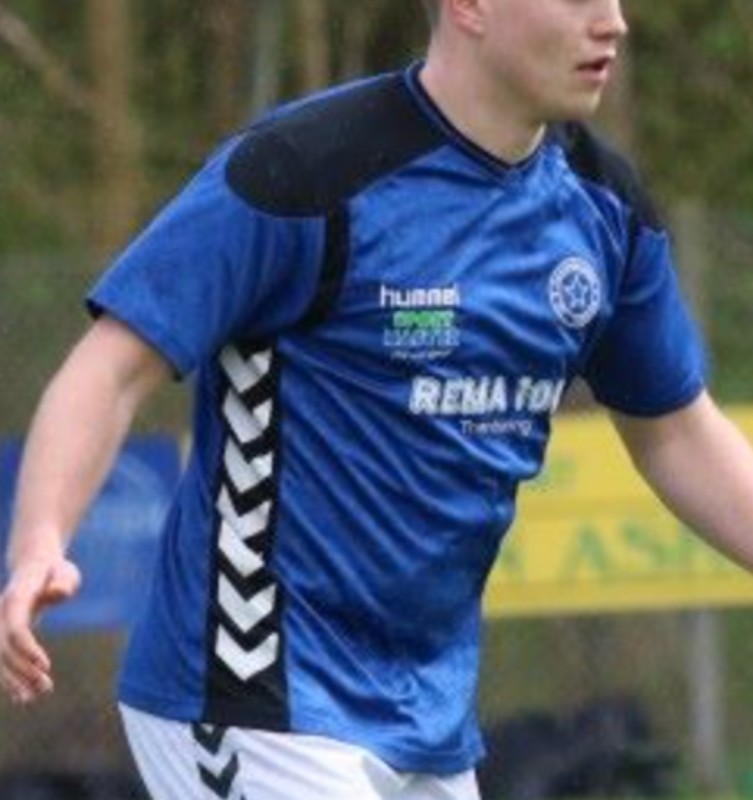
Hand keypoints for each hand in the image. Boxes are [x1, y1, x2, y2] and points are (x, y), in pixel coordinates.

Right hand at [0, 558, 80, 703]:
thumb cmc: (55, 571)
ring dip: (14, 680)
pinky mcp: (1, 635)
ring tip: (32, 698)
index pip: (16, 629)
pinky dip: (8, 678)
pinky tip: (21, 697)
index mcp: (16, 598)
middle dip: (21, 671)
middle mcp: (1, 614)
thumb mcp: (65, 571)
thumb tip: (59, 592)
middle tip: (46, 688)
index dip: (27, 649)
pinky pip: (0, 660)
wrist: (33, 567)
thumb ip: (63, 582)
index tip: (46, 666)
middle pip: (4, 649)